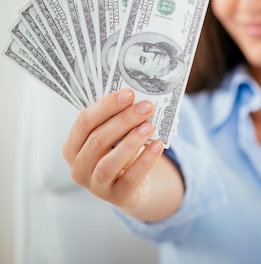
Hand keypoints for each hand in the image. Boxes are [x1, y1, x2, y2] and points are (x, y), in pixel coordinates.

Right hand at [62, 89, 163, 212]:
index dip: (106, 106)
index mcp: (73, 147)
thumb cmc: (119, 153)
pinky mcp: (117, 196)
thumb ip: (118, 120)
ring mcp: (95, 185)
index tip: (128, 93)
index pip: (84, 122)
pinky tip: (158, 145)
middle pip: (97, 140)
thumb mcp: (115, 137)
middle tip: (145, 107)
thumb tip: (138, 98)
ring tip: (149, 126)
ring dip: (131, 141)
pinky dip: (145, 160)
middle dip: (123, 120)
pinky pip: (130, 178)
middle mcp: (78, 168)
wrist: (132, 187)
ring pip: (109, 162)